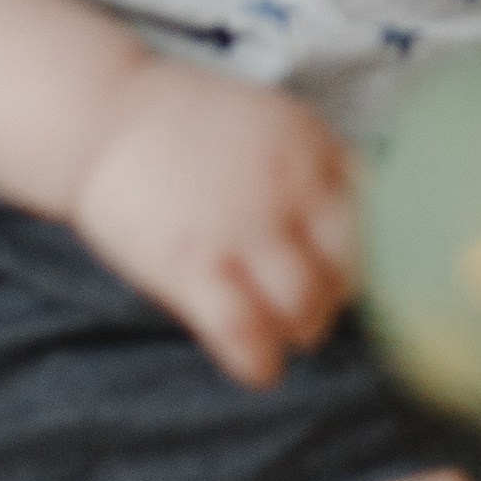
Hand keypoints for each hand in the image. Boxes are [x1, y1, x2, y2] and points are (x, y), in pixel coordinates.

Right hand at [70, 58, 352, 385]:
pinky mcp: (190, 264)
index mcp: (311, 145)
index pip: (379, 214)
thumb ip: (318, 164)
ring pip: (305, 308)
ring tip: (283, 330)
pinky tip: (258, 366)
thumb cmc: (189, 126)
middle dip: (338, 296)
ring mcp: (239, 227)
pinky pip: (245, 333)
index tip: (349, 265)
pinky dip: (260, 362)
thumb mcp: (271, 121)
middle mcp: (286, 186)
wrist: (100, 114)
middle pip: (349, 269)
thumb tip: (373, 216)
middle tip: (314, 303)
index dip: (373, 251)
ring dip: (301, 330)